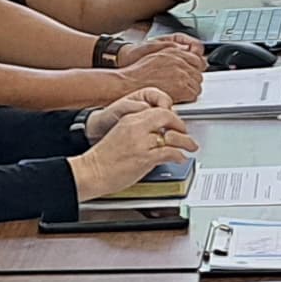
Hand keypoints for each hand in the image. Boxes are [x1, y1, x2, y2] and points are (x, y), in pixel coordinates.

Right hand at [76, 104, 191, 195]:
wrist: (91, 171)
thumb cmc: (102, 159)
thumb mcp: (119, 136)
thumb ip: (136, 132)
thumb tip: (152, 137)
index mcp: (129, 120)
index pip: (156, 110)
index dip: (170, 116)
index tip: (175, 124)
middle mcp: (136, 127)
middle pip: (167, 116)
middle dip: (180, 124)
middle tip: (185, 132)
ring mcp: (141, 142)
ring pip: (172, 135)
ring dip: (185, 141)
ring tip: (190, 146)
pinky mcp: (144, 157)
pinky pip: (169, 152)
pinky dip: (178, 155)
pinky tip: (180, 158)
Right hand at [109, 33, 207, 103]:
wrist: (130, 83)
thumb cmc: (139, 72)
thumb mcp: (157, 55)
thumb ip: (173, 54)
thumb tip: (185, 55)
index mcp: (175, 52)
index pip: (197, 59)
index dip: (194, 68)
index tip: (192, 73)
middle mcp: (180, 61)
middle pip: (199, 72)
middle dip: (193, 79)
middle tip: (185, 85)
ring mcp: (181, 74)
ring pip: (197, 84)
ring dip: (191, 89)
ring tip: (181, 92)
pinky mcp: (181, 87)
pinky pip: (193, 94)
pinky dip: (188, 97)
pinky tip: (180, 97)